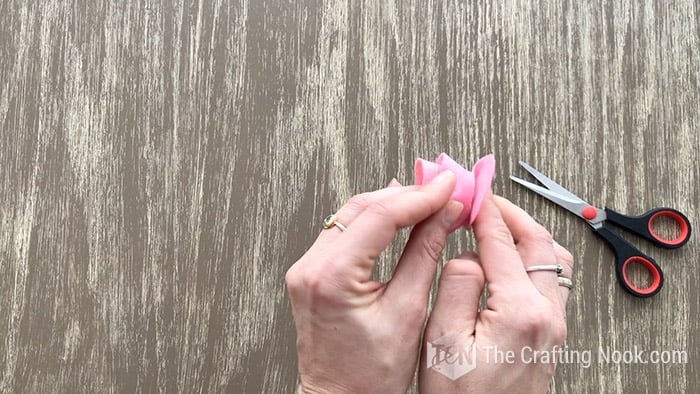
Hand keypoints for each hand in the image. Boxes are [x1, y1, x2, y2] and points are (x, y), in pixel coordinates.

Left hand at [285, 171, 462, 393]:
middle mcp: (310, 267)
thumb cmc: (370, 375)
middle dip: (406, 194)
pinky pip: (342, 232)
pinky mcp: (311, 273)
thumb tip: (444, 215)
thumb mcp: (409, 311)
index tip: (448, 186)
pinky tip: (396, 216)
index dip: (420, 197)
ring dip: (390, 203)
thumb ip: (426, 254)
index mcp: (331, 277)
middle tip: (442, 187)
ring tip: (427, 198)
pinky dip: (373, 220)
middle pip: (362, 208)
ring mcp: (306, 269)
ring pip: (350, 215)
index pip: (380, 216)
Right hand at [419, 194, 573, 392]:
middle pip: (538, 243)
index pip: (503, 243)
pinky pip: (550, 280)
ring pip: (551, 259)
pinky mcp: (550, 334)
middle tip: (484, 197)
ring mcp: (553, 325)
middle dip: (510, 213)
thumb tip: (465, 253)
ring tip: (497, 222)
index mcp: (519, 311)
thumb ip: (455, 285)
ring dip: (525, 233)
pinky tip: (508, 257)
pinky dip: (531, 256)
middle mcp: (545, 315)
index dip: (484, 210)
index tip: (472, 189)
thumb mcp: (442, 341)